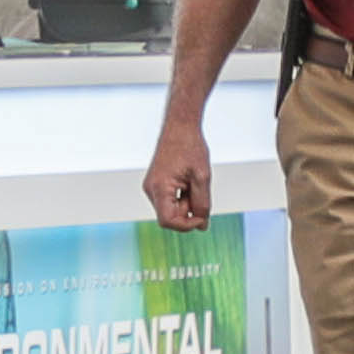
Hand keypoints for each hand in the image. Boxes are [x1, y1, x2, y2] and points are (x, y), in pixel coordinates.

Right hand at [141, 117, 215, 231]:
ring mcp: (151, 187)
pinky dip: (181, 197)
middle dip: (188, 211)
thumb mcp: (202, 177)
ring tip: (193, 182)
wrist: (180, 126)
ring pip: (170, 209)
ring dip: (186, 203)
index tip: (202, 217)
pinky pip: (169, 200)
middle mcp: (150, 189)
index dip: (187, 225)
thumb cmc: (190, 147)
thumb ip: (202, 203)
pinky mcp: (155, 184)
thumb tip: (202, 226)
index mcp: (159, 187)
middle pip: (169, 217)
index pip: (168, 221)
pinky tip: (188, 181)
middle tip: (199, 190)